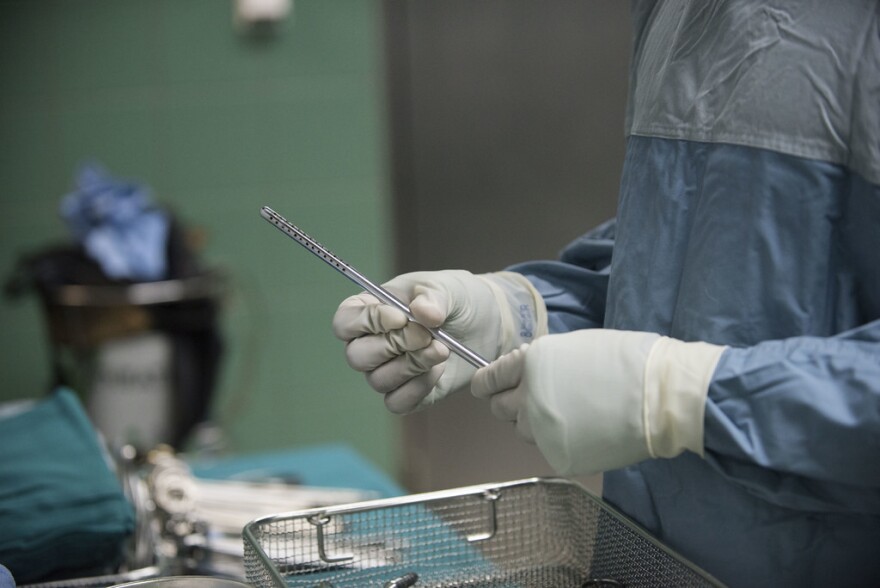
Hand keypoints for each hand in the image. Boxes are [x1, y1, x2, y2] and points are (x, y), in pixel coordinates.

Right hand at [332, 270, 546, 413]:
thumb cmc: (459, 298)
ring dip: (411, 366)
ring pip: (378, 381)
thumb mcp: (448, 287)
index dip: (367, 322)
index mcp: (370, 310)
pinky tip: (439, 370)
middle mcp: (371, 344)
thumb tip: (422, 314)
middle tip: (427, 335)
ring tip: (442, 349)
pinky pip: (397, 402)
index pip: (345, 323)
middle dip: (393, 346)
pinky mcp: (409, 394)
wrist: (489, 323)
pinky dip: (418, 388)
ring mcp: (388, 371)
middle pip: (357, 357)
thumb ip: (433, 296)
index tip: (401, 317)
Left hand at [471, 329, 725, 474]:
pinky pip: (548, 449)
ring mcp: (543, 430)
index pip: (488, 379)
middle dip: (509, 403)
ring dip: (534, 423)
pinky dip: (559, 441)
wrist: (661, 395)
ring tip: (568, 412)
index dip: (487, 383)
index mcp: (530, 362)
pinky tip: (585, 429)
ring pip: (522, 431)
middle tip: (532, 400)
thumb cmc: (626, 361)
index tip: (488, 387)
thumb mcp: (574, 347)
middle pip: (498, 409)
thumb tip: (523, 373)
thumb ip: (541, 362)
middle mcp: (528, 397)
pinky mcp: (560, 456)